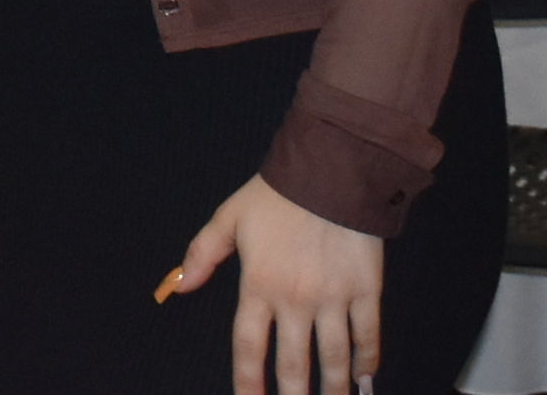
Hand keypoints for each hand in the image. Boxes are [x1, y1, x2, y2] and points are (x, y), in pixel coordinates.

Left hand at [164, 173, 382, 392]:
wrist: (330, 174)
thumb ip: (202, 255)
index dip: (247, 380)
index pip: (248, 345)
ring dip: (333, 388)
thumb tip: (179, 286)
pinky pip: (368, 335)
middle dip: (293, 394)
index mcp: (258, 284)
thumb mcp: (228, 219)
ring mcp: (334, 298)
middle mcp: (296, 299)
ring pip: (334, 358)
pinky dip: (368, 361)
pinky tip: (364, 379)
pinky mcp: (366, 291)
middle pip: (293, 362)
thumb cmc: (277, 196)